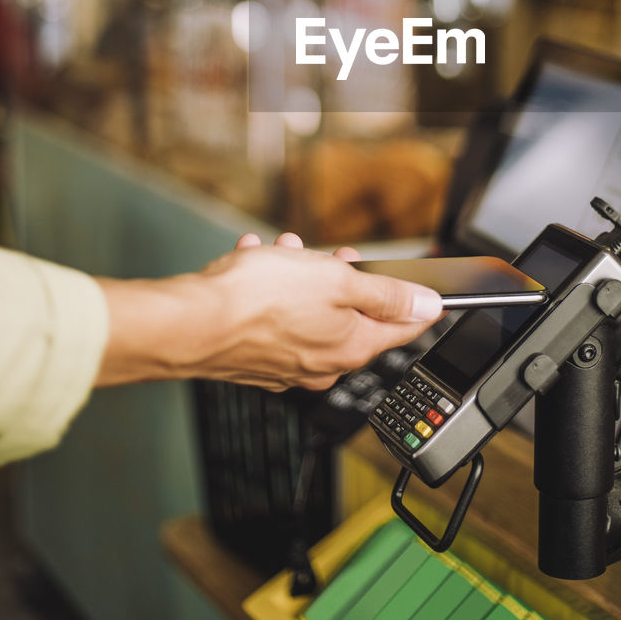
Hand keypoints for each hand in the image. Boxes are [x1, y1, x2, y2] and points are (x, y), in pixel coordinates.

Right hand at [95, 231, 442, 390]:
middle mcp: (322, 366)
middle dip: (342, 278)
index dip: (418, 302)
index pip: (404, 328)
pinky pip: (274, 319)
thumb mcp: (337, 281)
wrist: (191, 323)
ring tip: (283, 253)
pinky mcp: (254, 359)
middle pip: (352, 316)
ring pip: (309, 312)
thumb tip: (428, 304)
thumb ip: (386, 294)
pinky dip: (269, 290)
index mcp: (351, 348)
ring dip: (301, 277)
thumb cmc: (258, 302)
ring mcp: (286, 365)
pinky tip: (254, 263)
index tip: (426, 288)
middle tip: (331, 256)